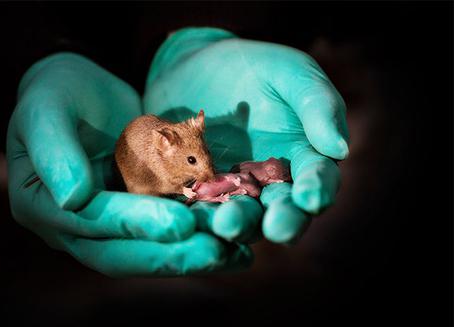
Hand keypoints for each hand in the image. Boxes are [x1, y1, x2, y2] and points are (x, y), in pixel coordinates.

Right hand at [6, 52, 251, 276]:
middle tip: (218, 253)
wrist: (80, 90)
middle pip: (120, 253)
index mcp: (39, 206)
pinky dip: (195, 236)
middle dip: (170, 255)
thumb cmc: (55, 92)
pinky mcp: (133, 213)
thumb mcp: (45, 108)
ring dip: (189, 255)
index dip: (134, 226)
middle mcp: (71, 227)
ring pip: (146, 250)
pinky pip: (163, 230)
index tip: (181, 223)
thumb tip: (72, 200)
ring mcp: (104, 224)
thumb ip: (54, 150)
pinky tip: (232, 239)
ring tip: (235, 254)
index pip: (89, 222)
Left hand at [144, 27, 348, 242]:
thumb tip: (340, 149)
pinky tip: (193, 219)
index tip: (310, 198)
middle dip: (283, 221)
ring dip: (239, 224)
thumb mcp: (290, 74)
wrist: (196, 66)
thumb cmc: (253, 66)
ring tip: (226, 223)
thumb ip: (318, 105)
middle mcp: (274, 181)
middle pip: (285, 209)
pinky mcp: (202, 191)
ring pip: (244, 216)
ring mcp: (236, 189)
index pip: (319, 178)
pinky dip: (199, 217)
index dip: (318, 189)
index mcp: (306, 155)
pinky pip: (203, 208)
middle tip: (276, 228)